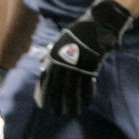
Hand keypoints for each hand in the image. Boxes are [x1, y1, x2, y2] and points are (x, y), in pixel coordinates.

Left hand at [35, 0, 133, 115]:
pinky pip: (87, 87)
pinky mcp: (91, 67)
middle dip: (57, 104)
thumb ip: (51, 54)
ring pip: (73, 91)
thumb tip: (41, 62)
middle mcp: (64, 63)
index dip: (44, 96)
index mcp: (54, 57)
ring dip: (73, 104)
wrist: (96, 24)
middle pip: (58, 90)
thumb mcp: (60, 41)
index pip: (46, 82)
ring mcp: (77, 66)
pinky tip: (86, 103)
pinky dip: (87, 97)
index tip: (44, 106)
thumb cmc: (77, 33)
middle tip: (57, 114)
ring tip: (73, 113)